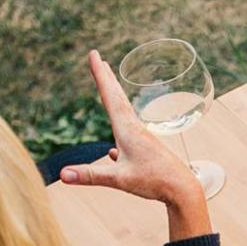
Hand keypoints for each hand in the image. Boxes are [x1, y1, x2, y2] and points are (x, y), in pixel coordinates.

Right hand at [60, 50, 203, 208]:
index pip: (110, 97)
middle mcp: (136, 131)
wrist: (184, 191)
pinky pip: (129, 139)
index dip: (100, 75)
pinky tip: (114, 152)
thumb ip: (90, 175)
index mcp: (128, 130)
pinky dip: (120, 136)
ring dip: (115, 101)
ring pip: (125, 117)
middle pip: (119, 99)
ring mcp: (144, 141)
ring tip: (110, 90)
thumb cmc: (155, 182)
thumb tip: (62, 175)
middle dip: (107, 79)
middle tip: (100, 58)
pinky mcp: (149, 153)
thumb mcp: (119, 179)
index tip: (94, 54)